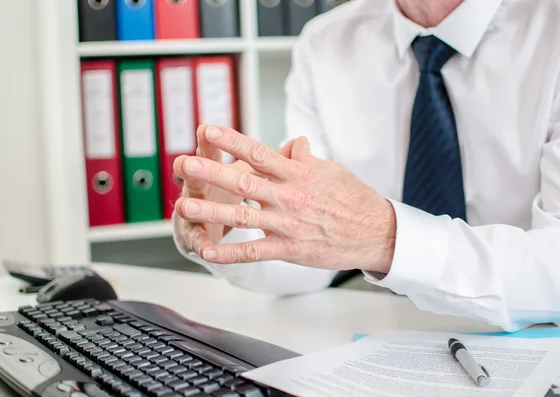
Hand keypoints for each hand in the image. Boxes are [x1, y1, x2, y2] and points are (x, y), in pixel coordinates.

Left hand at [174, 125, 396, 272]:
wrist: (376, 232)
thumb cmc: (354, 198)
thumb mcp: (331, 169)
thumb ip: (305, 158)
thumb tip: (292, 142)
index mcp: (297, 174)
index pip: (258, 153)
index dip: (231, 141)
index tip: (207, 130)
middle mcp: (289, 196)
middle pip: (244, 181)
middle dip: (211, 172)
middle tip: (184, 164)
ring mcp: (288, 224)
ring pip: (243, 216)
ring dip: (211, 212)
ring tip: (184, 207)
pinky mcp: (290, 249)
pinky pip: (255, 251)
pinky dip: (231, 254)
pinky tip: (209, 252)